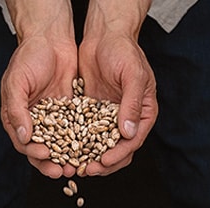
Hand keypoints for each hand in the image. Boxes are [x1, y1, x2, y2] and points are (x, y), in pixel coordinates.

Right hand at [0, 1, 78, 177]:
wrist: (51, 38)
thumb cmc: (29, 57)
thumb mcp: (17, 82)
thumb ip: (16, 109)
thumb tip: (23, 136)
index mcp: (16, 117)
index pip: (24, 143)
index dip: (34, 152)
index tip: (46, 155)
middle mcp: (34, 122)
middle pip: (41, 151)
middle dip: (52, 164)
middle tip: (64, 172)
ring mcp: (52, 119)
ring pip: (60, 146)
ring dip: (67, 158)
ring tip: (77, 168)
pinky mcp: (70, 114)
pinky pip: (75, 132)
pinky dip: (81, 144)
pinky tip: (90, 151)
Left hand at [76, 1, 156, 175]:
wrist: (104, 35)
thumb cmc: (124, 51)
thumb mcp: (133, 76)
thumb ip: (132, 104)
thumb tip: (129, 133)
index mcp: (144, 114)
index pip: (133, 142)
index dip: (119, 154)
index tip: (104, 162)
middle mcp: (128, 119)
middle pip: (118, 150)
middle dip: (103, 163)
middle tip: (88, 170)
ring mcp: (110, 118)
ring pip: (101, 146)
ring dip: (90, 158)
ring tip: (76, 166)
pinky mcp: (93, 114)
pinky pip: (86, 134)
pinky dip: (78, 144)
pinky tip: (65, 150)